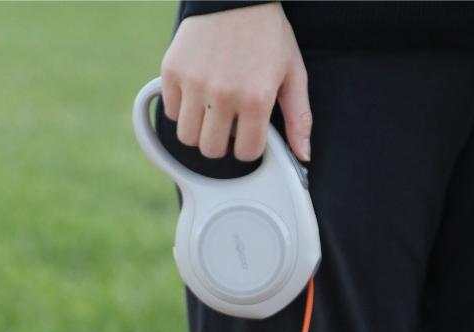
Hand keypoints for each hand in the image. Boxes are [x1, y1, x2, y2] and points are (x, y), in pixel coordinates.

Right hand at [160, 2, 310, 161]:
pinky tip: (195, 92)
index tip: (249, 132)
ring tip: (210, 111)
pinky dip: (181, 108)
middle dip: (221, 142)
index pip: (246, 153)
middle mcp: (223, 94)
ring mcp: (194, 82)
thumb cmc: (267, 32)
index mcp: (255, 99)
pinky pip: (170, 111)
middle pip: (212, 150)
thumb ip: (299, 117)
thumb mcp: (292, 73)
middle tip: (228, 121)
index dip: (248, 146)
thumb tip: (303, 156)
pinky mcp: (173, 70)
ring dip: (199, 130)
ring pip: (187, 137)